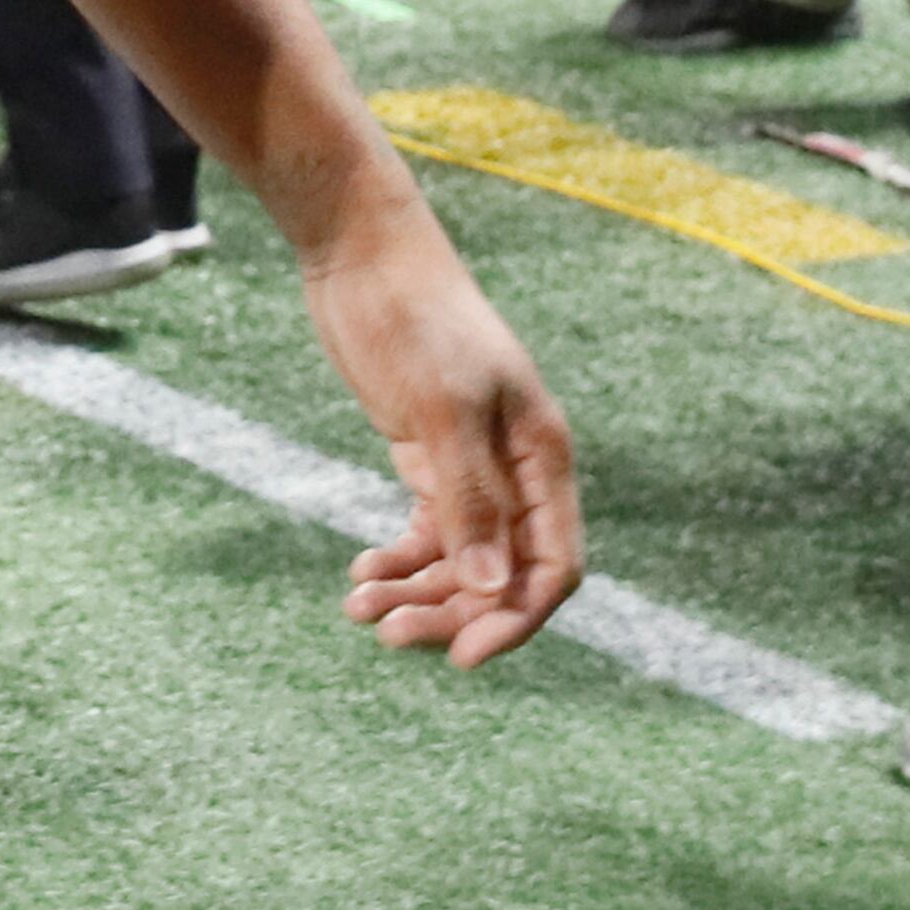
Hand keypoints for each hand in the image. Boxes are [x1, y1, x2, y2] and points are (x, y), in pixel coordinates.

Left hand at [316, 232, 583, 671]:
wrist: (362, 252)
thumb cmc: (414, 316)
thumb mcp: (442, 406)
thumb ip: (468, 496)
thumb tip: (490, 589)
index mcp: (542, 455)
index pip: (551, 566)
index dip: (515, 618)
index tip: (463, 656)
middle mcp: (517, 469)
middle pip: (501, 574)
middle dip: (451, 611)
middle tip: (388, 634)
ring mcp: (472, 463)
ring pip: (459, 559)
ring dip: (416, 592)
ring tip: (359, 608)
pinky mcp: (428, 454)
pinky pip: (427, 532)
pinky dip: (399, 560)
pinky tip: (362, 575)